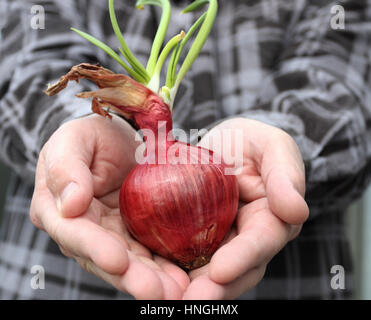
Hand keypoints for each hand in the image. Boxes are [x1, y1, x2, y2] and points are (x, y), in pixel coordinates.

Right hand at [30, 115, 188, 298]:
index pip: (74, 233)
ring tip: (176, 291)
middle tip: (157, 291)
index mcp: (57, 209)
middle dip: (130, 277)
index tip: (119, 261)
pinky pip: (148, 253)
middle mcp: (81, 230)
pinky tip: (183, 277)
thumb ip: (66, 167)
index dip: (95, 248)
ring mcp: (109, 235)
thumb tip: (70, 204)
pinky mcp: (133, 235)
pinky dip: (164, 266)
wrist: (119, 139)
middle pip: (104, 258)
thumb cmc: (92, 136)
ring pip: (128, 263)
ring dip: (151, 280)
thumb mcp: (74, 139)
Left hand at [182, 118, 308, 298]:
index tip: (220, 271)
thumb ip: (285, 176)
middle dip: (215, 288)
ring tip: (166, 300)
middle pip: (236, 270)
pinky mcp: (195, 238)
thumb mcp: (272, 147)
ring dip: (190, 288)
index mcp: (272, 220)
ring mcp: (221, 242)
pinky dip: (170, 270)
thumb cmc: (251, 142)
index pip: (261, 241)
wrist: (223, 145)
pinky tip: (151, 277)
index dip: (244, 257)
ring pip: (208, 272)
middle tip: (190, 302)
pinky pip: (183, 256)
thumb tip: (296, 211)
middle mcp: (248, 239)